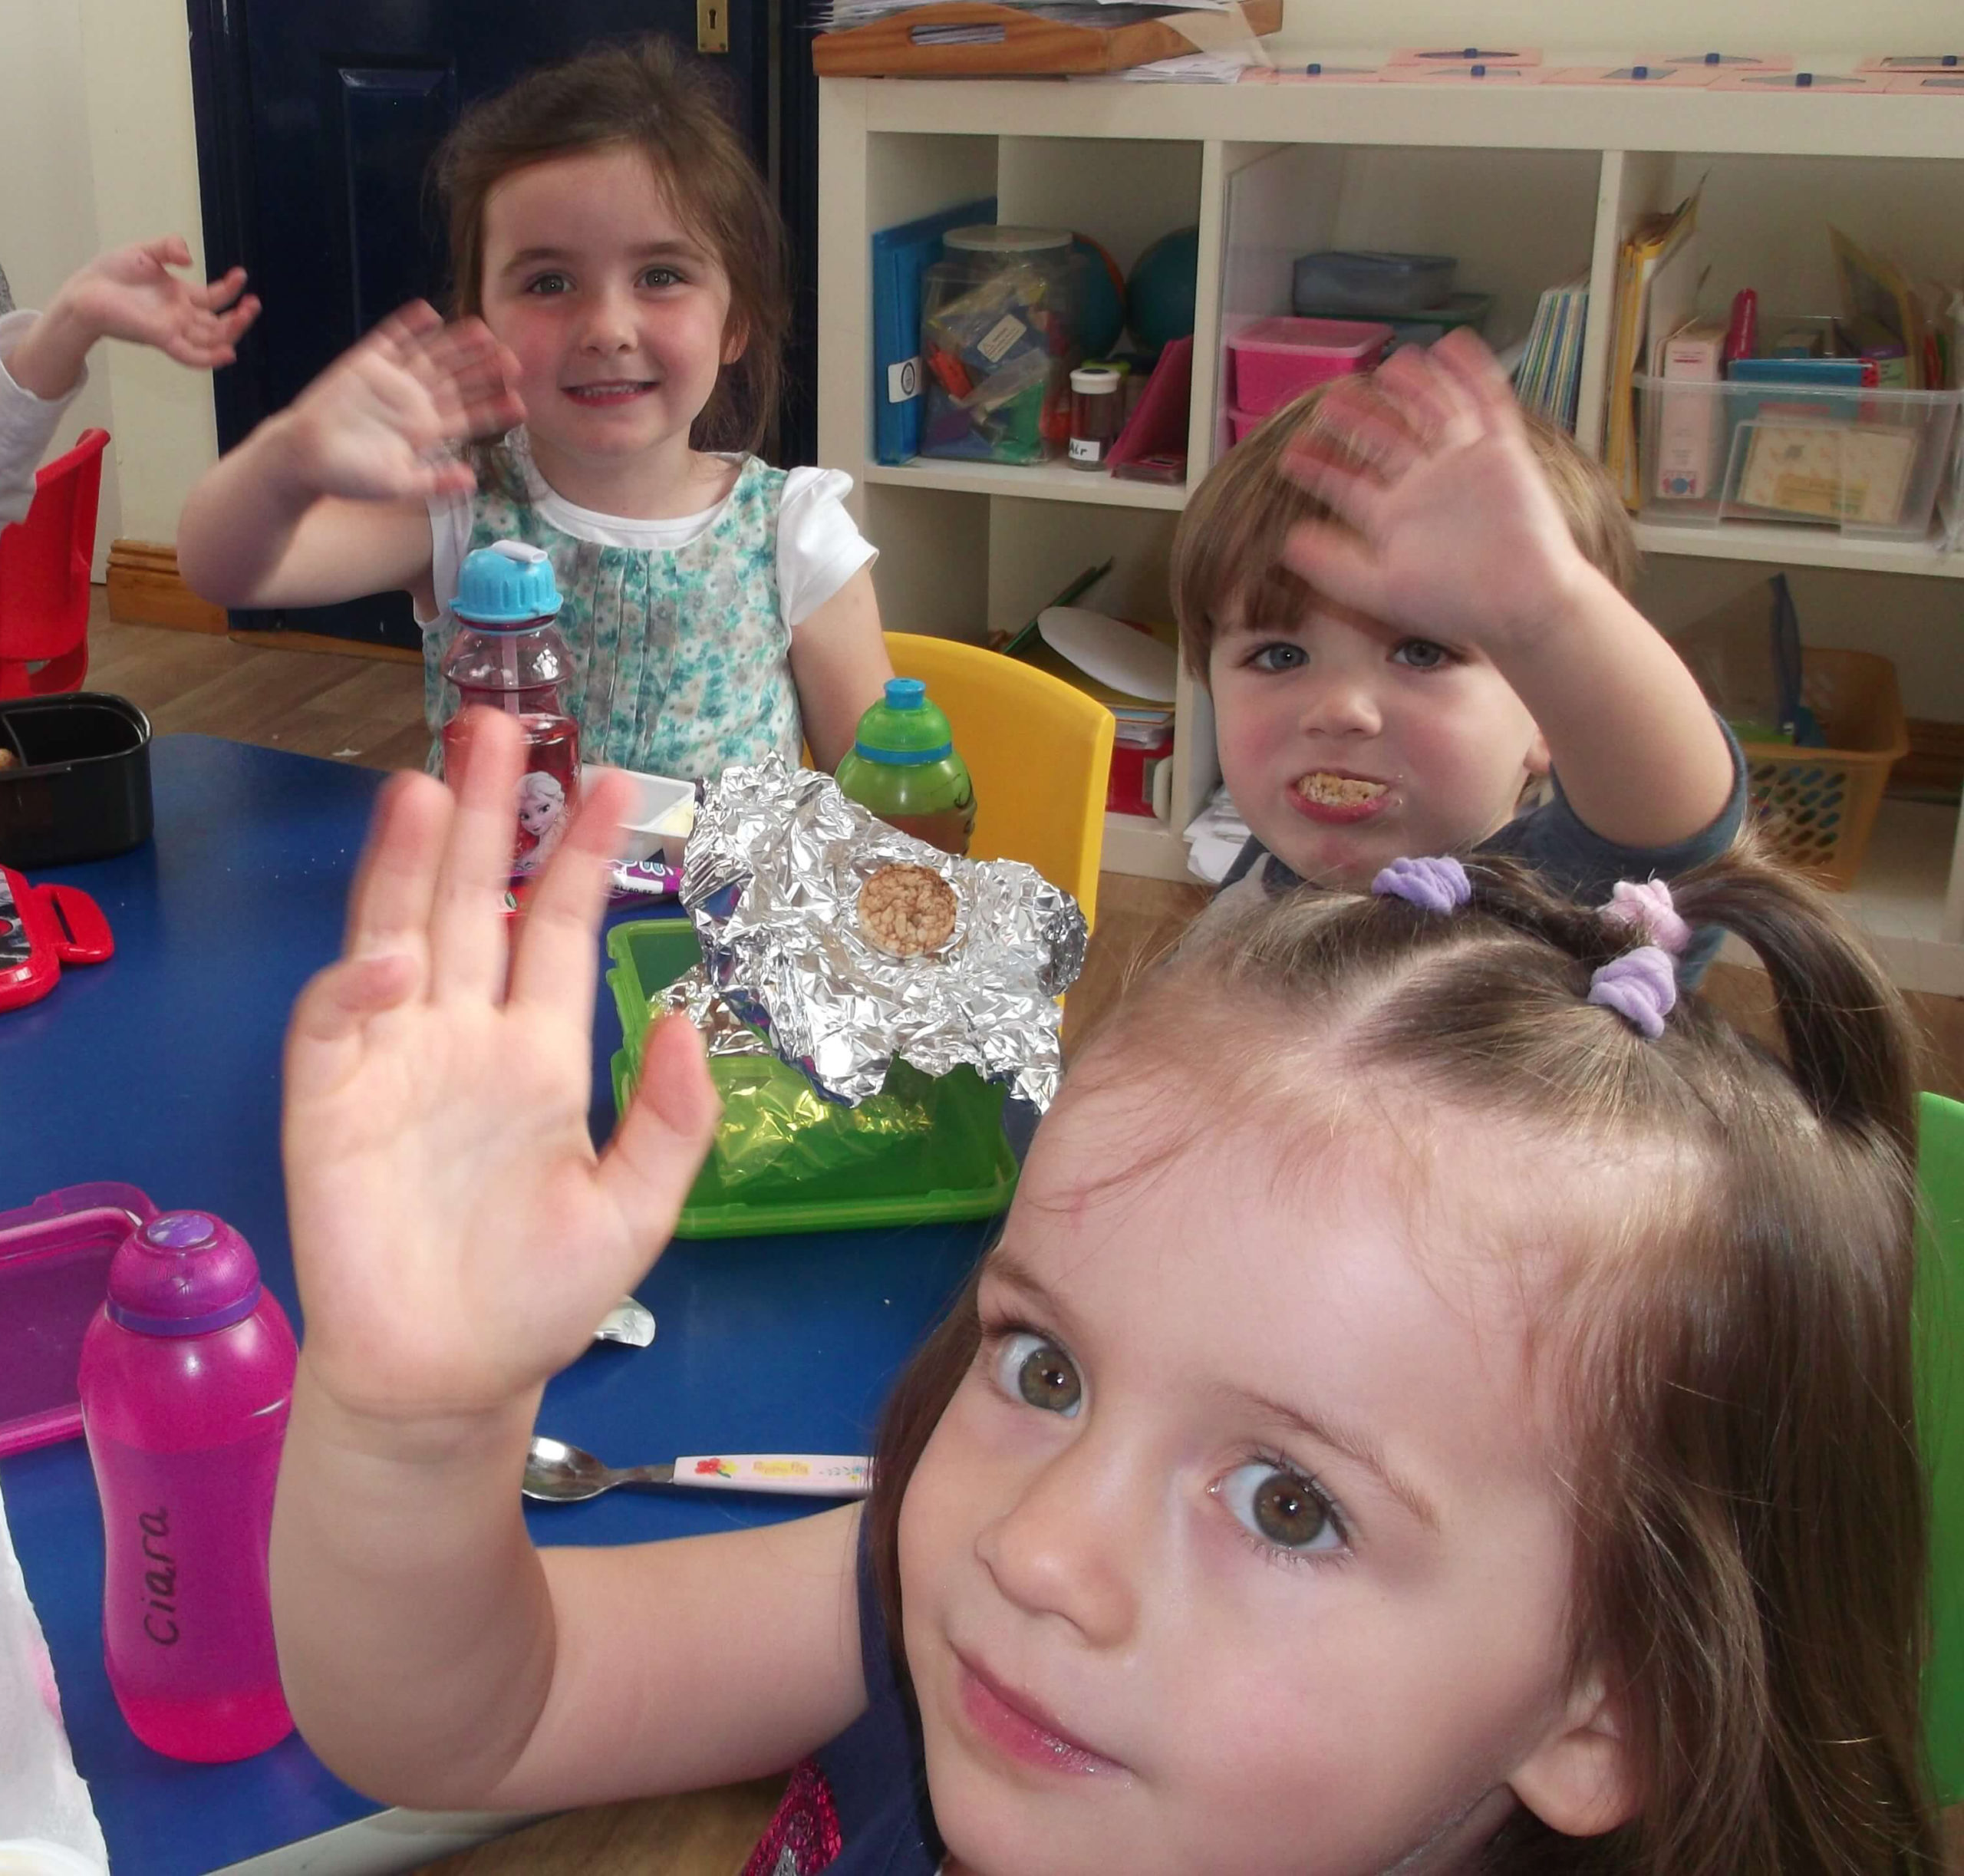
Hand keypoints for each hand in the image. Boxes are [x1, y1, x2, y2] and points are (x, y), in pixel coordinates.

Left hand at [9, 234, 259, 398]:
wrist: (85, 291)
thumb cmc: (112, 273)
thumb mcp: (145, 251)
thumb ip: (169, 247)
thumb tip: (190, 259)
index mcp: (181, 298)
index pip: (215, 299)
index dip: (231, 289)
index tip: (241, 275)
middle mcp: (182, 317)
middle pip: (220, 324)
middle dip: (241, 316)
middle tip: (254, 303)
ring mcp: (174, 329)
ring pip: (212, 340)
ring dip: (233, 331)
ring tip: (246, 315)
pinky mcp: (161, 338)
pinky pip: (190, 354)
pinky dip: (209, 358)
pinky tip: (228, 353)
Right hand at [273, 301, 525, 503]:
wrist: (304, 457)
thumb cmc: (350, 477)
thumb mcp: (397, 484)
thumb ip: (434, 482)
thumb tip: (471, 481)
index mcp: (426, 431)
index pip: (469, 417)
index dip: (494, 409)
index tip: (521, 403)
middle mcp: (414, 402)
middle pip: (458, 381)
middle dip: (485, 371)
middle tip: (514, 359)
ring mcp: (392, 380)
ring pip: (433, 356)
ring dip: (457, 344)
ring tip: (484, 331)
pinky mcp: (365, 362)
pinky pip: (391, 339)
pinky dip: (408, 326)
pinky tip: (428, 313)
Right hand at [282, 709, 719, 1425]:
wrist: (449, 1380)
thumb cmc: (539, 1297)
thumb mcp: (638, 1210)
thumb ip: (670, 1118)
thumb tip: (683, 1016)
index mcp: (539, 1052)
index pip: (559, 926)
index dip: (584, 854)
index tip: (619, 779)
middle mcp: (465, 1034)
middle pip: (473, 900)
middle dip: (486, 814)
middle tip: (498, 723)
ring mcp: (393, 1060)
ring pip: (398, 932)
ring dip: (411, 861)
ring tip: (430, 781)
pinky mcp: (329, 1102)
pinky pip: (335, 1024)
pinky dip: (356, 983)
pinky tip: (392, 950)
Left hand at [1281, 330, 1595, 653]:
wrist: (1521, 606)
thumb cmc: (1455, 605)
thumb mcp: (1380, 590)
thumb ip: (1332, 567)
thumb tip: (1286, 543)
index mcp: (1394, 517)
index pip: (1347, 484)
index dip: (1319, 467)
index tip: (1291, 453)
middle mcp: (1424, 486)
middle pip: (1385, 438)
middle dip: (1358, 418)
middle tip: (1332, 396)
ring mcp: (1463, 465)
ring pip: (1432, 412)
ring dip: (1412, 387)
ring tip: (1390, 365)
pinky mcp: (1501, 453)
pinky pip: (1487, 404)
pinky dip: (1472, 373)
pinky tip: (1453, 347)